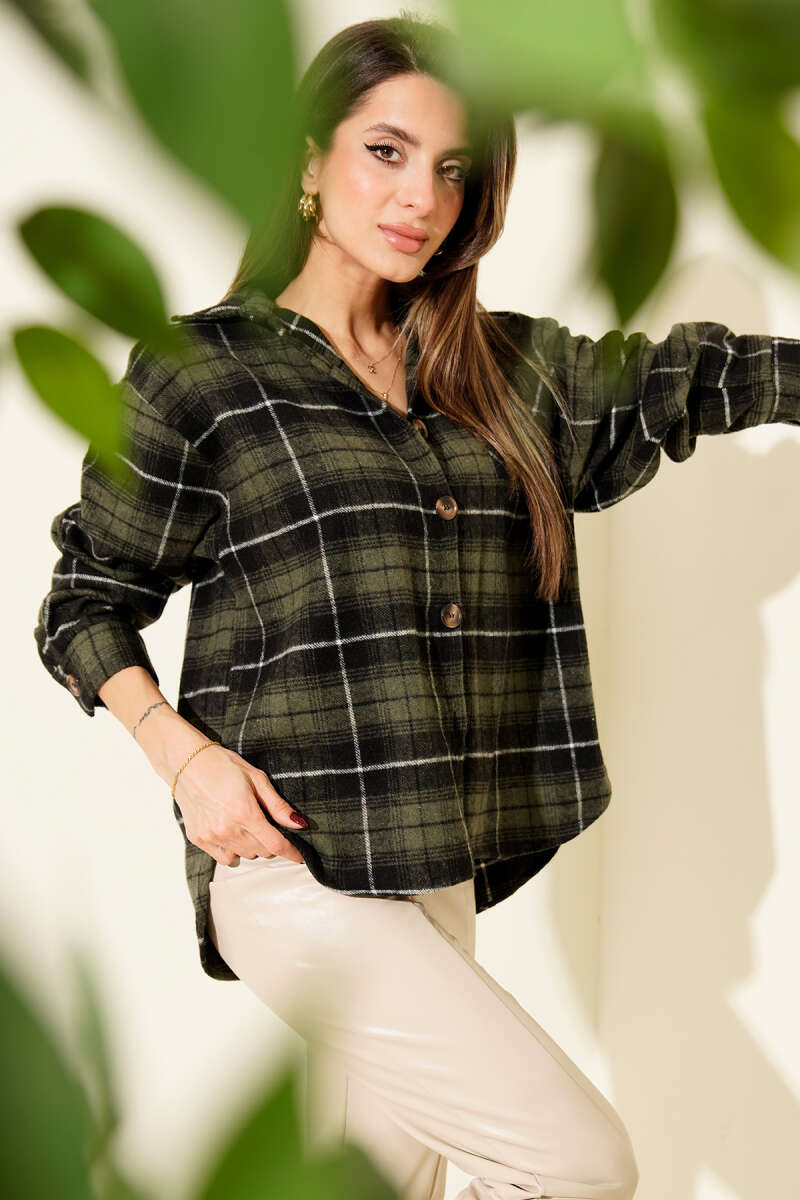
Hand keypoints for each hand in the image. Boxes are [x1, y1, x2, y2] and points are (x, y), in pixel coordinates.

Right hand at [172, 742, 306, 865]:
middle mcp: (227, 829)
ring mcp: (211, 836)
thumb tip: (298, 824)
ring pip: (245, 856)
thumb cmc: (223, 765)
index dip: (292, 853)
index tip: (300, 857)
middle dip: (270, 841)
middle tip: (266, 823)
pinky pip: (224, 858)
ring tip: (246, 823)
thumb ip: (278, 806)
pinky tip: (231, 831)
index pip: (275, 844)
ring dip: (252, 846)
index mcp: (244, 812)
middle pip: (262, 851)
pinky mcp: (199, 839)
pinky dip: (234, 850)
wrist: (186, 762)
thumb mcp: (257, 779)